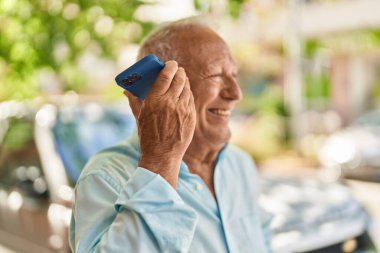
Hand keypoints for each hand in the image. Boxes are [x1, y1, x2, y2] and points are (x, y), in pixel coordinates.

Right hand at [124, 61, 195, 187]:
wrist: (163, 155)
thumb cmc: (148, 136)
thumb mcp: (139, 117)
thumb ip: (134, 101)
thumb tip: (126, 90)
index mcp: (155, 100)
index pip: (165, 75)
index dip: (170, 66)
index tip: (170, 63)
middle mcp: (170, 102)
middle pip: (179, 79)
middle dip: (179, 71)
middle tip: (177, 70)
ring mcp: (183, 109)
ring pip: (187, 87)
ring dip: (184, 81)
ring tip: (181, 79)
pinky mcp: (191, 116)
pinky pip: (191, 99)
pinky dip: (188, 93)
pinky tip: (185, 93)